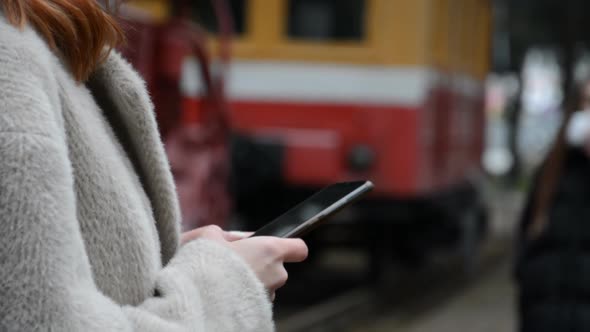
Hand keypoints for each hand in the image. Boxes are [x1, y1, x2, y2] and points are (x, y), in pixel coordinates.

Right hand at [180, 226, 307, 299]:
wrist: (194, 300)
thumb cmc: (204, 265)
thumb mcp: (208, 236)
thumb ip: (227, 234)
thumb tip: (239, 239)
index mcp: (270, 250)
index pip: (298, 248)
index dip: (290, 246)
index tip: (277, 247)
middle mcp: (276, 274)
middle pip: (278, 268)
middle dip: (260, 265)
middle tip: (234, 263)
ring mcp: (269, 297)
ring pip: (266, 286)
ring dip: (251, 283)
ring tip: (226, 281)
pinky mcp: (260, 314)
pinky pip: (255, 302)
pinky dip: (244, 298)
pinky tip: (225, 295)